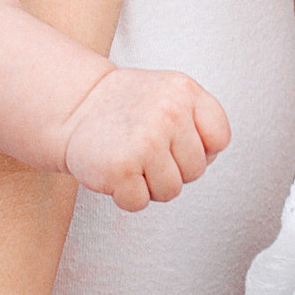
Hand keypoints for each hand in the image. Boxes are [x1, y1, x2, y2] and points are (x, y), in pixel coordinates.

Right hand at [59, 63, 231, 210]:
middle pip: (195, 171)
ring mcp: (145, 142)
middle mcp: (169, 113)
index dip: (200, 148)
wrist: (75, 107)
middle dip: (173, 169)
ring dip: (149, 185)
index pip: (219, 139)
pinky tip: (116, 171)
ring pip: (171, 191)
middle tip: (145, 150)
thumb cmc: (126, 108)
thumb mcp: (170, 94)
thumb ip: (199, 119)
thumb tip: (209, 158)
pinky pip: (140, 202)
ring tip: (131, 159)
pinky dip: (126, 195)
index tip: (174, 140)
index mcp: (185, 91)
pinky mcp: (121, 168)